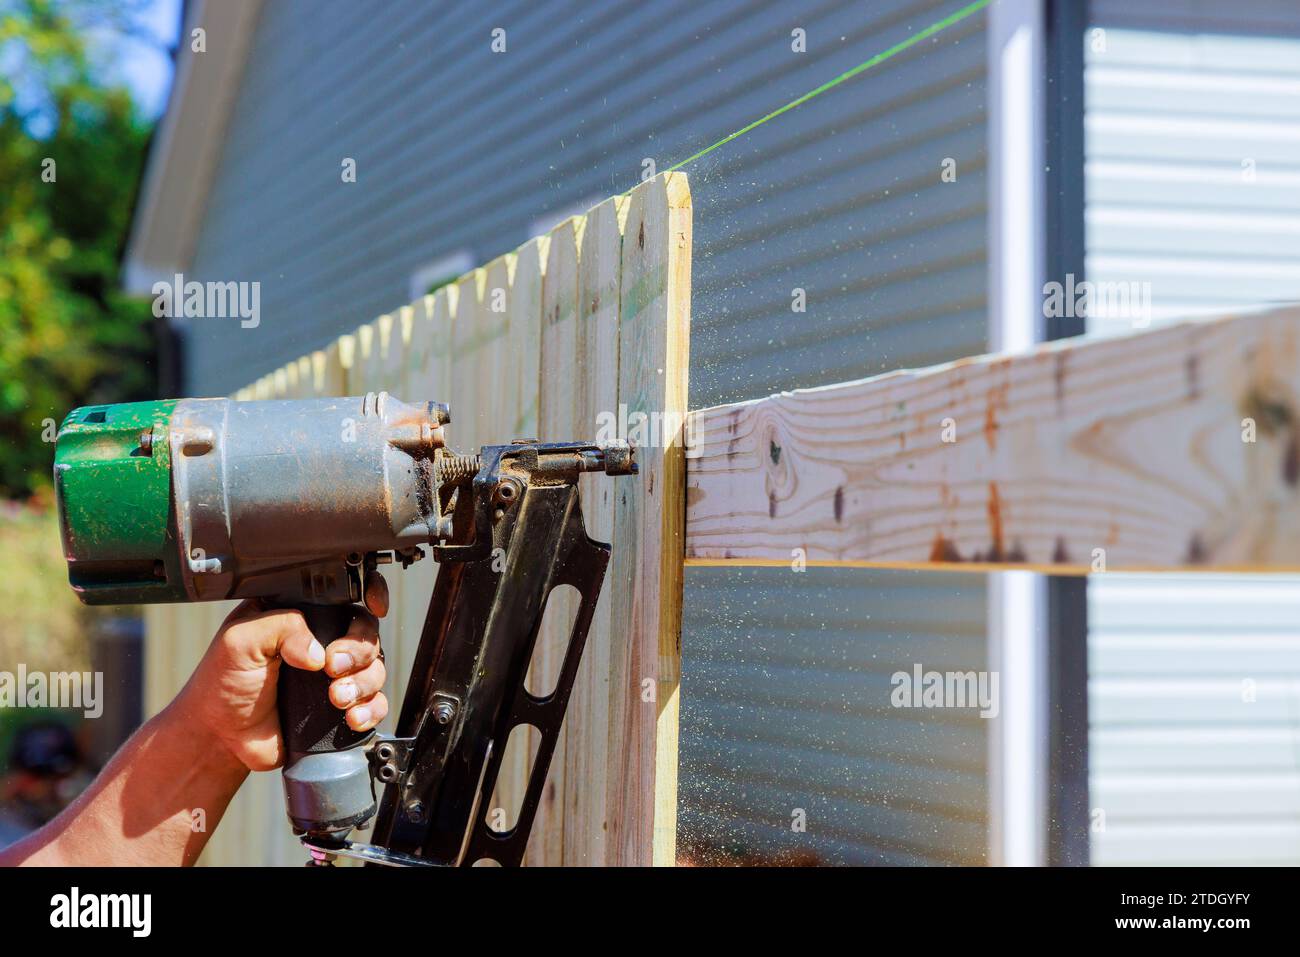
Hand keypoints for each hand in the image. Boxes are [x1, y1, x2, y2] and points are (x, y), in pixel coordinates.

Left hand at [176, 574, 391, 772]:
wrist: (221, 737)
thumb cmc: (222, 683)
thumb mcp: (240, 640)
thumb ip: (281, 627)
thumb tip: (320, 653)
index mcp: (300, 615)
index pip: (343, 597)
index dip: (369, 596)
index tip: (375, 608)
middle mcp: (322, 641)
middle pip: (366, 634)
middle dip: (359, 651)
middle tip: (333, 668)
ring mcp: (334, 676)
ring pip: (375, 669)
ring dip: (363, 683)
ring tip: (336, 698)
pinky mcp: (340, 707)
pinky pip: (375, 703)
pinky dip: (371, 708)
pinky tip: (351, 717)